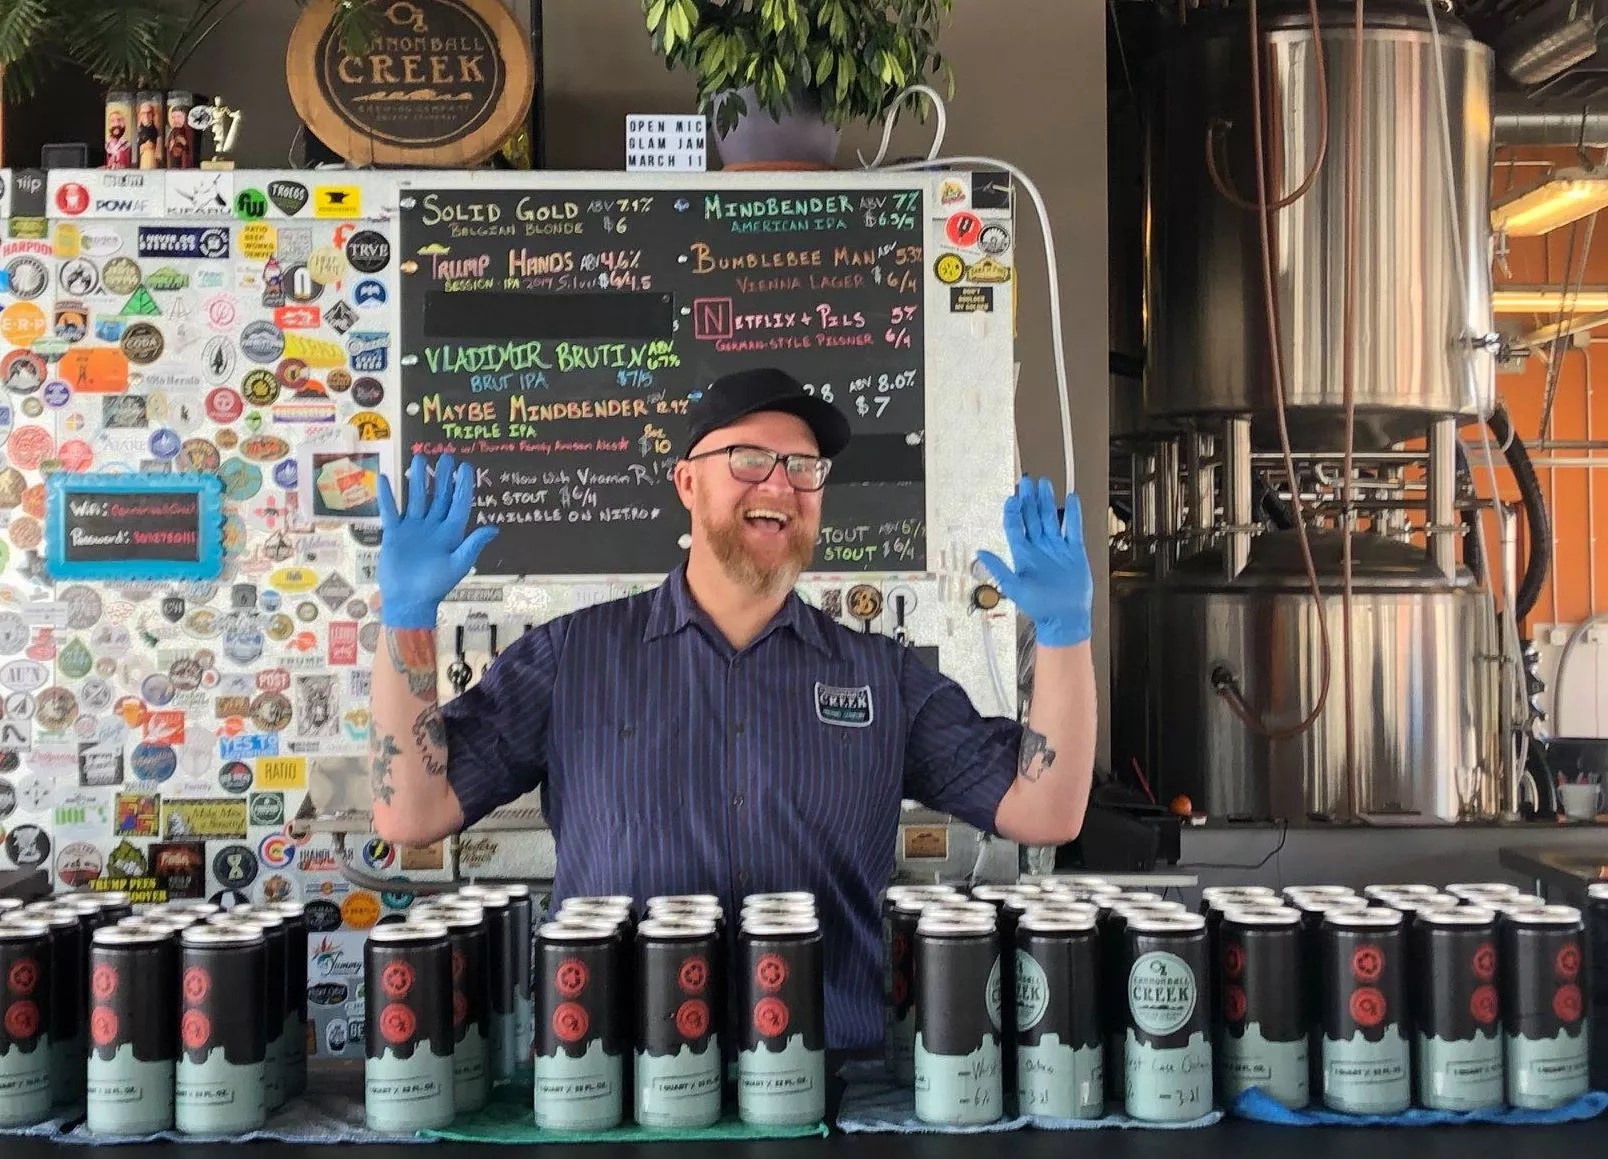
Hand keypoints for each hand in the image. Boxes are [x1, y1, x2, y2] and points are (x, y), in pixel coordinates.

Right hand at [378, 452, 497, 629]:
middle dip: (442, 477)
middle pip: (439, 496)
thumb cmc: (436, 585)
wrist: (408, 600)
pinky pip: (390, 511)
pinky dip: (387, 496)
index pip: (459, 504)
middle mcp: (433, 526)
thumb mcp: (457, 565)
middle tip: (445, 456)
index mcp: (451, 533)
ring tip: (419, 459)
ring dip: (418, 480)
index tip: (466, 467)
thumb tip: (494, 528)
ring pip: (416, 498)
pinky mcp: (394, 533)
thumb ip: (472, 545)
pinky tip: (385, 479)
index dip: (463, 485)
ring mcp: (413, 528)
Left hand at [977, 476, 1093, 647]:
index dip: (1012, 512)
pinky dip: (1073, 514)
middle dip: (1029, 500)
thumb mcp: (1015, 588)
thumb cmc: (1038, 606)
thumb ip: (999, 568)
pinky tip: (1070, 498)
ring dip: (1046, 502)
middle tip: (1026, 481)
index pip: (1014, 527)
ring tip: (1044, 484)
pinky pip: (1072, 528)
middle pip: (1031, 518)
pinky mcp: (1074, 551)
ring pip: (1050, 518)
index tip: (1012, 498)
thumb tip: (979, 553)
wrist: (1065, 618)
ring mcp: (1056, 547)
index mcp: (1022, 554)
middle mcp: (1038, 547)